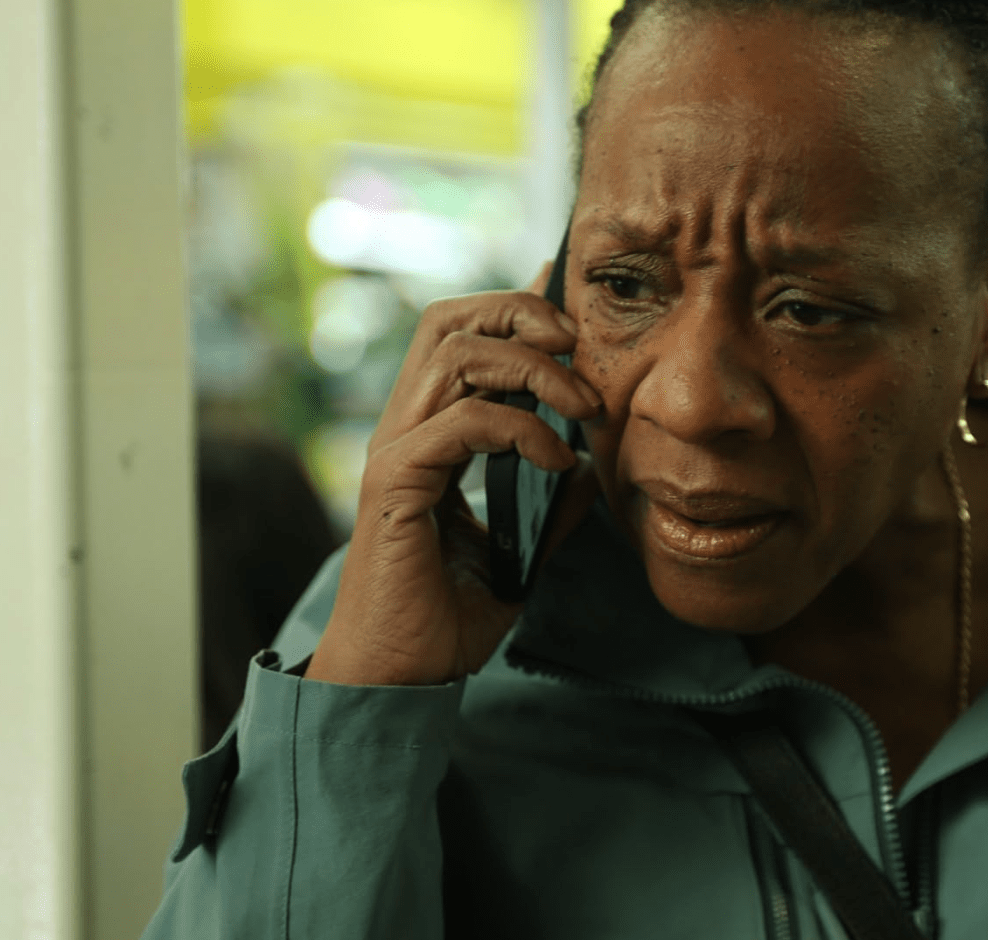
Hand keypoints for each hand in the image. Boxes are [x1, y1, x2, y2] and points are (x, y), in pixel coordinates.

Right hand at [306, 281, 600, 685]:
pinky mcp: (396, 484)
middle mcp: (406, 431)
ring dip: (534, 369)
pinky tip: (555, 462)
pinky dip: (521, 429)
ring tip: (583, 408)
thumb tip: (590, 472)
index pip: (461, 338)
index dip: (514, 310)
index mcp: (428, 435)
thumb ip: (547, 507)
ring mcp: (396, 452)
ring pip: (456, 355)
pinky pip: (463, 421)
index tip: (573, 318)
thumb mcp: (515, 553)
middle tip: (579, 348)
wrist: (398, 678)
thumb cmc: (443, 619)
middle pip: (449, 321)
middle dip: (521, 313)